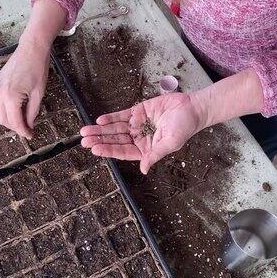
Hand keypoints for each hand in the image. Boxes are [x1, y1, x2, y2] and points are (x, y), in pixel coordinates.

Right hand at [0, 37, 49, 138]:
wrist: (31, 49)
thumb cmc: (37, 69)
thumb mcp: (38, 94)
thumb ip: (32, 113)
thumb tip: (28, 126)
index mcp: (11, 96)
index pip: (14, 122)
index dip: (23, 131)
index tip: (30, 135)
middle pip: (2, 120)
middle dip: (15, 127)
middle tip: (28, 129)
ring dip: (9, 120)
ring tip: (23, 120)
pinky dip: (5, 110)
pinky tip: (17, 109)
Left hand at [80, 93, 205, 173]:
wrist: (192, 108)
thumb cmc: (184, 128)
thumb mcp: (170, 143)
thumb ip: (155, 155)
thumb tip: (144, 169)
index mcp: (146, 149)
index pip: (123, 151)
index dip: (109, 150)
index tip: (95, 150)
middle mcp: (139, 138)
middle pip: (115, 140)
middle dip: (100, 140)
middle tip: (84, 141)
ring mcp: (137, 125)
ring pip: (115, 128)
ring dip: (100, 130)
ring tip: (85, 131)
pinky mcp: (138, 112)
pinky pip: (121, 116)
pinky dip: (111, 118)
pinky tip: (100, 121)